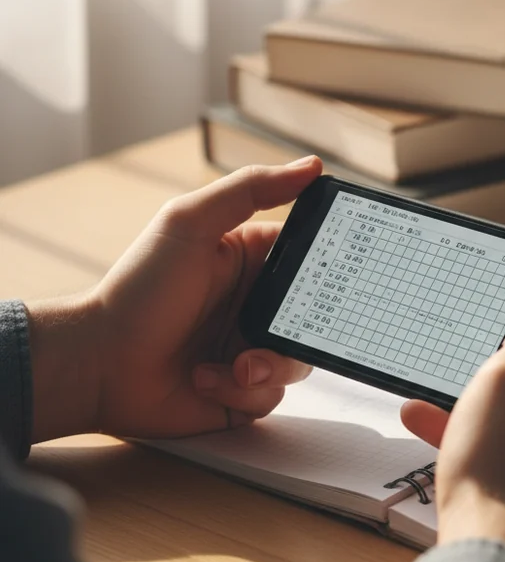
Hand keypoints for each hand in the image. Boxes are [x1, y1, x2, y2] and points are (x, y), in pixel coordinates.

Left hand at [27, 158, 323, 442]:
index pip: (310, 257)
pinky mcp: (243, 393)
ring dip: (269, 365)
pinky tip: (204, 380)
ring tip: (236, 366)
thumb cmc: (139, 290)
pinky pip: (272, 396)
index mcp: (252, 262)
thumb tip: (312, 166)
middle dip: (302, 329)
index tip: (347, 272)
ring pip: (299, 362)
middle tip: (279, 329)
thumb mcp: (189, 224)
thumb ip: (249, 190)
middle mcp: (257, 307)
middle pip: (315, 317)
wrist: (99, 365)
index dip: (331, 266)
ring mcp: (252, 350)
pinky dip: (240, 391)